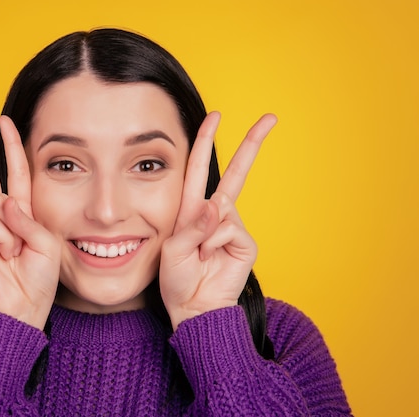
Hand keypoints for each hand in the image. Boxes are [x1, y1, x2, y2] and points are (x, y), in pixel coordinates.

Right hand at [0, 108, 59, 329]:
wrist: (24, 309)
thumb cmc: (39, 279)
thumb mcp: (47, 243)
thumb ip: (27, 219)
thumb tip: (2, 203)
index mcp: (20, 213)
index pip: (13, 173)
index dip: (10, 146)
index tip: (2, 120)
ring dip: (16, 230)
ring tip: (16, 253)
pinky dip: (5, 240)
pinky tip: (4, 257)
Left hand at [159, 112, 276, 329]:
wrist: (193, 309)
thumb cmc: (176, 280)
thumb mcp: (173, 249)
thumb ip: (194, 225)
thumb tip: (218, 204)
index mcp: (192, 210)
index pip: (199, 168)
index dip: (206, 141)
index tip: (216, 116)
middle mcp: (214, 213)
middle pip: (234, 173)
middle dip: (251, 144)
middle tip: (270, 117)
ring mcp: (232, 227)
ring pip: (223, 207)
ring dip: (205, 231)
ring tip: (198, 255)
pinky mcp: (245, 242)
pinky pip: (230, 228)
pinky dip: (215, 242)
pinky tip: (210, 257)